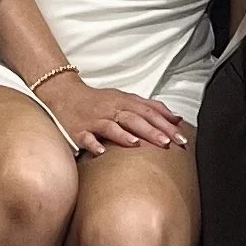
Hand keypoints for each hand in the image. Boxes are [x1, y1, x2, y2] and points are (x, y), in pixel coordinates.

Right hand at [40, 72, 193, 154]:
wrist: (64, 94)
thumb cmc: (99, 100)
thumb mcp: (126, 99)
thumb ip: (151, 108)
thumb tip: (177, 118)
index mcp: (124, 102)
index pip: (148, 112)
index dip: (165, 124)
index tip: (181, 138)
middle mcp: (111, 109)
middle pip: (133, 118)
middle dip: (151, 130)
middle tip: (167, 143)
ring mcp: (94, 120)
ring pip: (111, 126)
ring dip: (124, 135)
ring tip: (137, 144)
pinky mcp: (78, 130)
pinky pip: (86, 137)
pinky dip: (93, 144)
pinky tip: (101, 151)